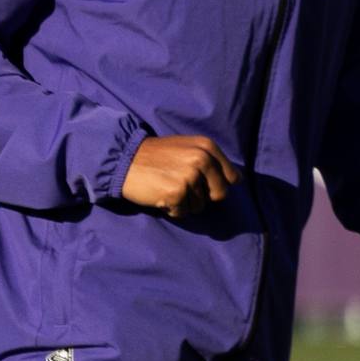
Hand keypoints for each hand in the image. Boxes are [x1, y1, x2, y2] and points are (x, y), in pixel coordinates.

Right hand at [120, 136, 238, 217]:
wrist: (122, 159)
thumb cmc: (156, 156)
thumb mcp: (187, 147)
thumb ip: (210, 160)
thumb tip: (237, 180)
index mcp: (207, 147)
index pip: (233, 177)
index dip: (218, 184)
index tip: (203, 182)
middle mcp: (202, 159)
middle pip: (220, 194)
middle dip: (202, 196)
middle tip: (181, 185)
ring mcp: (190, 176)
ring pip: (200, 206)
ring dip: (184, 202)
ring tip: (167, 186)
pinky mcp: (177, 193)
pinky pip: (183, 213)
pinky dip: (172, 209)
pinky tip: (160, 195)